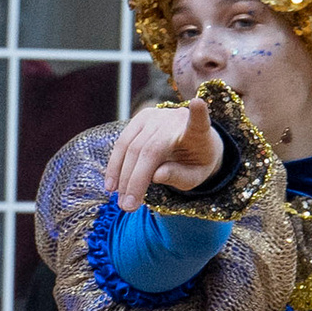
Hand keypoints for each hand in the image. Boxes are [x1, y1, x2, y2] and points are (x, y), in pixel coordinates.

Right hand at [103, 95, 220, 209]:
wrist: (190, 145)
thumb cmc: (195, 163)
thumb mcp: (194, 177)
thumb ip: (179, 176)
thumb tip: (155, 176)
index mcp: (197, 132)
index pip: (199, 121)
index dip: (198, 113)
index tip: (198, 103)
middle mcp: (175, 119)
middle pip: (149, 150)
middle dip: (135, 180)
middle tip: (128, 207)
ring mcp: (156, 116)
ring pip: (130, 147)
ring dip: (121, 175)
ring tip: (120, 201)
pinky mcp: (140, 118)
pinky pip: (122, 143)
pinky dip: (115, 165)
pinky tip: (112, 185)